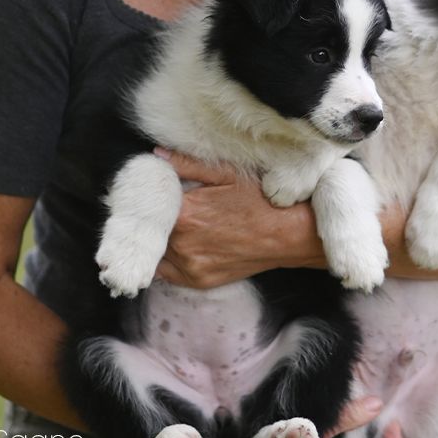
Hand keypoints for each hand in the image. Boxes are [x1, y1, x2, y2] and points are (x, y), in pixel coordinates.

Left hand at [153, 149, 325, 287]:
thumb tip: (158, 156)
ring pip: (157, 251)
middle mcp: (183, 244)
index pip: (148, 206)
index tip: (151, 190)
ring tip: (176, 224)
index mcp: (186, 214)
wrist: (290, 235)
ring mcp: (190, 266)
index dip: (148, 197)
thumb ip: (188, 165)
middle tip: (166, 205)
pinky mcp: (199, 281)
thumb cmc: (262, 201)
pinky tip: (180, 245)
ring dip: (160, 238)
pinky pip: (167, 272)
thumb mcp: (227, 174)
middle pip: (151, 229)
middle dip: (154, 217)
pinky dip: (168, 259)